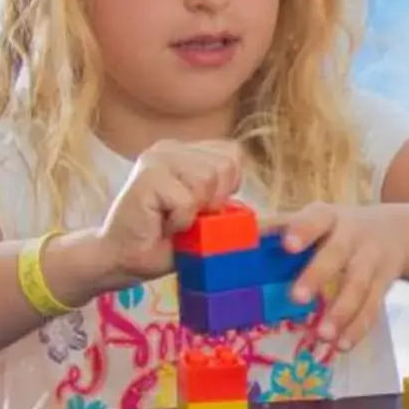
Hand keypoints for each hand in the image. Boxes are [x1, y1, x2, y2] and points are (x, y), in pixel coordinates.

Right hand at [91, 140, 247, 288]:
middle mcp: (169, 148)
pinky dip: (180, 222)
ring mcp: (156, 159)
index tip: (203, 208)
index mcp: (186, 151)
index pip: (233, 154)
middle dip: (213, 201)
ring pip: (207, 180)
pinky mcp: (146, 177)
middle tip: (185, 217)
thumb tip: (286, 221)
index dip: (228, 187)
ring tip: (172, 220)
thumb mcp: (210, 218)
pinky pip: (188, 200)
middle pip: (225, 165)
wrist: (122, 260)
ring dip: (195, 213)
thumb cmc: (167, 242)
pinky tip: (160, 226)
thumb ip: (235, 206)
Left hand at [270, 202, 408, 354]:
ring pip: (359, 285)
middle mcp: (353, 235)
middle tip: (297, 298)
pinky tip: (342, 345)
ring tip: (323, 335)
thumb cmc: (337, 229)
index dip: (303, 231)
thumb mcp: (315, 220)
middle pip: (337, 254)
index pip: (315, 219)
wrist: (396, 231)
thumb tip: (232, 242)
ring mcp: (372, 260)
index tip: (287, 246)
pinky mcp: (384, 283)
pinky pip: (373, 307)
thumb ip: (279, 229)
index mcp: (328, 217)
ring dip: (341, 311)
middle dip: (318, 275)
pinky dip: (358, 328)